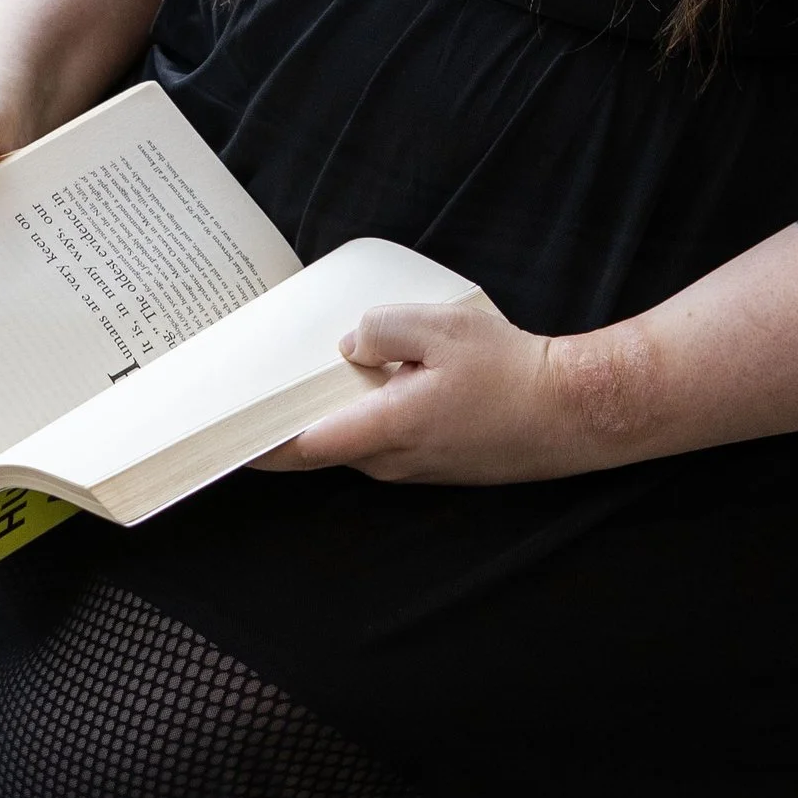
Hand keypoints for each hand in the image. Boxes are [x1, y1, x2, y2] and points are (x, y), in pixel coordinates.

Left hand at [256, 294, 605, 485]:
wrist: (575, 412)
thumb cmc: (511, 371)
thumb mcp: (442, 328)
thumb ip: (384, 331)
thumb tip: (350, 348)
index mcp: (386, 429)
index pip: (302, 448)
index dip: (258, 445)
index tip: (222, 439)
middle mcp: (395, 461)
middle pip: (324, 447)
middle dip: (290, 425)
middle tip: (260, 394)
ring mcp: (419, 469)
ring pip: (358, 444)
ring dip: (335, 417)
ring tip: (317, 377)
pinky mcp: (441, 465)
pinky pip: (388, 443)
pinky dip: (370, 419)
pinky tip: (379, 384)